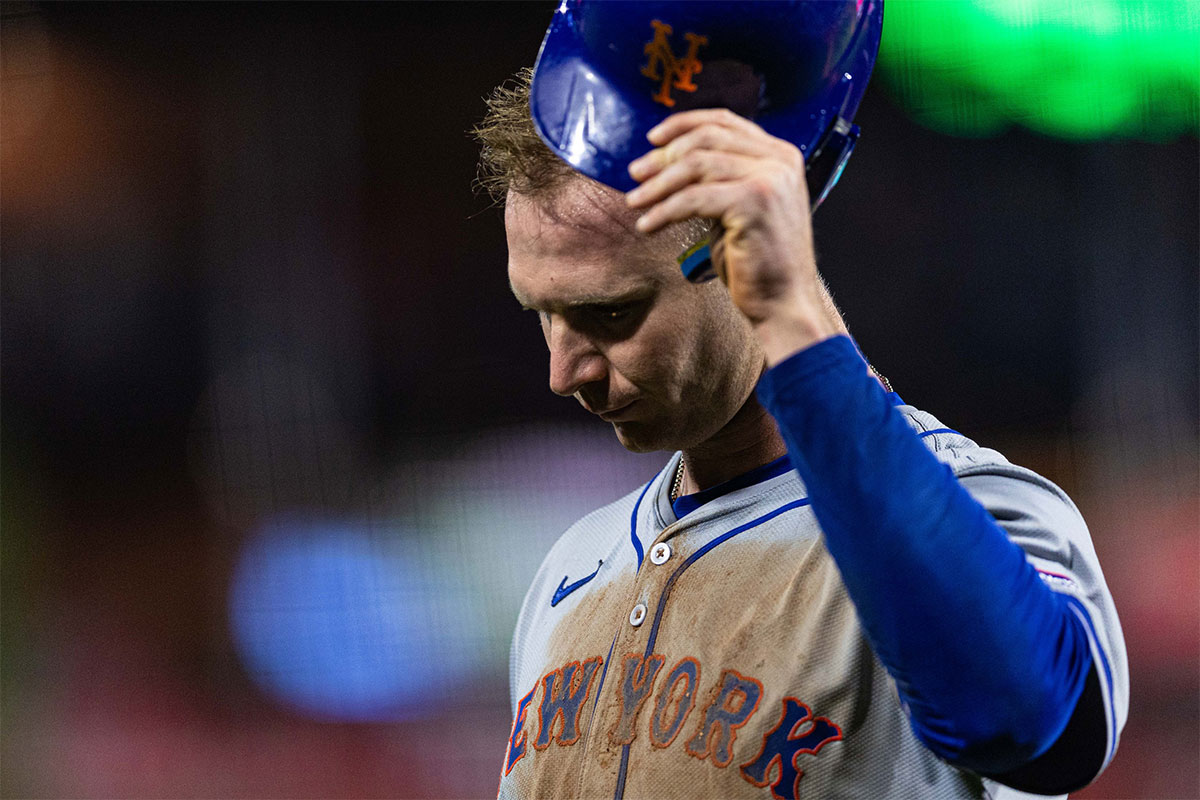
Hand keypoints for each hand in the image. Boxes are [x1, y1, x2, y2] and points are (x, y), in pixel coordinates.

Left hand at [625, 109, 838, 363]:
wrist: (784, 303)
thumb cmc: (757, 262)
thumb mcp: (739, 207)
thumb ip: (720, 179)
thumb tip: (668, 161)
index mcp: (779, 155)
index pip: (724, 121)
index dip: (683, 125)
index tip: (652, 140)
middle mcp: (779, 160)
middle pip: (707, 139)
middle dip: (664, 155)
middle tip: (635, 174)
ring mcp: (770, 179)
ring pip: (696, 165)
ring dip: (658, 184)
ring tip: (635, 201)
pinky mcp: (755, 203)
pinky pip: (695, 198)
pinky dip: (665, 210)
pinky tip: (648, 225)